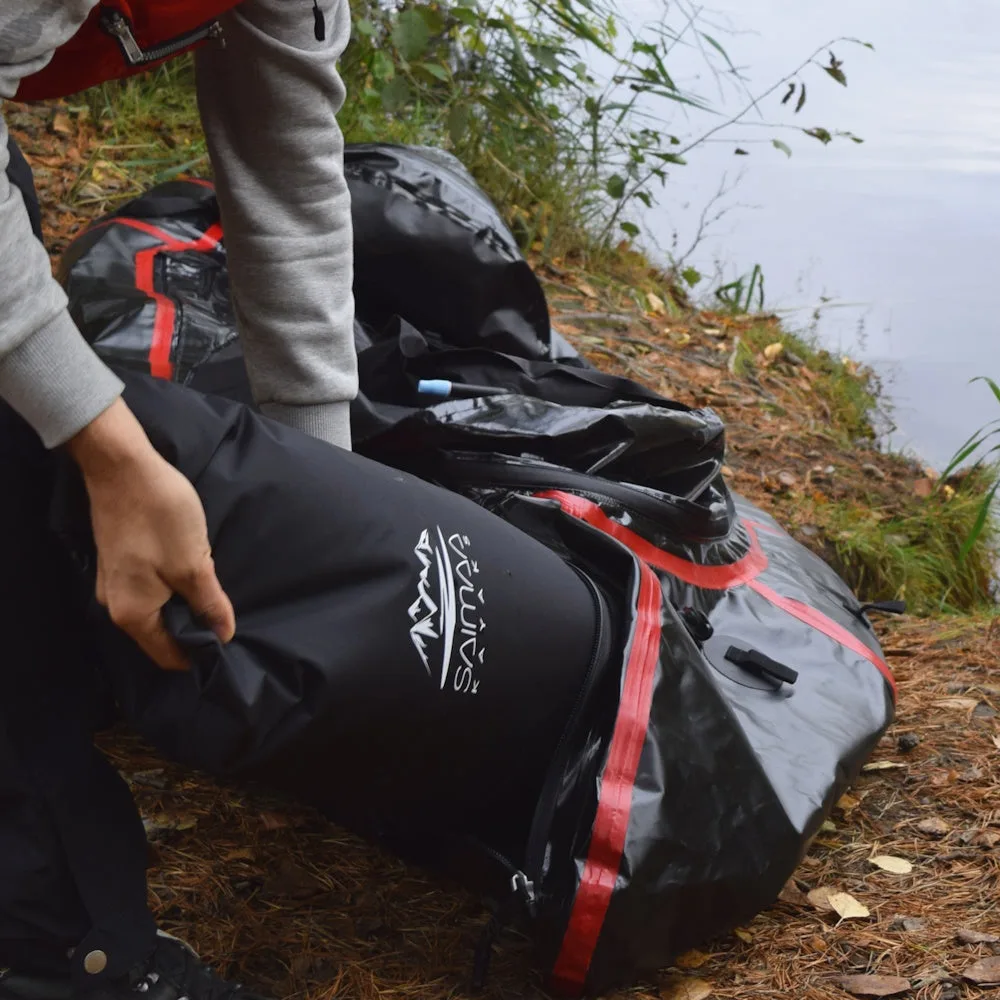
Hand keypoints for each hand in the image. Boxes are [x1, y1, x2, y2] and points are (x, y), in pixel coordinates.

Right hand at [67, 398, 235, 669]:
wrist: (122, 467)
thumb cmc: (160, 516)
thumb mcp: (194, 565)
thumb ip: (210, 604)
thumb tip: (224, 635)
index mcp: (132, 615)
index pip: (167, 654)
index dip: (198, 653)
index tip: (227, 642)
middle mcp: (116, 604)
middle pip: (161, 633)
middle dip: (193, 627)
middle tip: (226, 614)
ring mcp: (114, 581)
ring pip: (156, 608)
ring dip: (183, 603)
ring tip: (212, 591)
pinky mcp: (119, 561)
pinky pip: (149, 587)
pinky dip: (171, 585)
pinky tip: (192, 569)